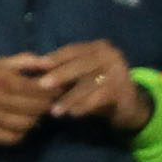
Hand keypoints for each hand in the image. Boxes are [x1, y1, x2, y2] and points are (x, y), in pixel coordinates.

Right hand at [0, 54, 50, 144]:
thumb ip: (25, 62)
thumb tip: (51, 63)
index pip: (35, 88)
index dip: (52, 91)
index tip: (60, 91)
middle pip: (32, 107)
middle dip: (47, 106)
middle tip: (53, 104)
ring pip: (24, 124)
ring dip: (36, 120)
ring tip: (38, 115)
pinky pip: (10, 137)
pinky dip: (22, 134)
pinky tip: (24, 126)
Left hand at [38, 40, 152, 132]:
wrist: (129, 104)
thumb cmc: (97, 87)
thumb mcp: (81, 75)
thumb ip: (62, 69)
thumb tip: (33, 65)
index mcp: (98, 47)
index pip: (73, 50)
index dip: (55, 58)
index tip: (38, 66)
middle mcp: (111, 55)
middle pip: (81, 64)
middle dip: (60, 74)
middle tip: (42, 85)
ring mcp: (120, 71)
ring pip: (89, 83)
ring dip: (70, 97)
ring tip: (55, 110)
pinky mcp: (124, 89)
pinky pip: (100, 98)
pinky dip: (85, 106)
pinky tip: (74, 114)